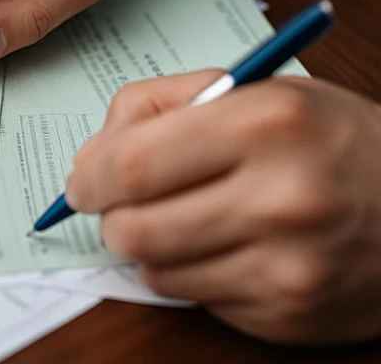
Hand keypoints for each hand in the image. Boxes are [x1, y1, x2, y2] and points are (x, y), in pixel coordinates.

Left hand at [66, 71, 380, 343]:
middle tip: (118, 200)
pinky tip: (221, 243)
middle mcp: (280, 199)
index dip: (89, 176)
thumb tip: (90, 158)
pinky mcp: (291, 317)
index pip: (132, 165)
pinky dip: (189, 270)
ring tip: (179, 215)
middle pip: (134, 229)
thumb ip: (156, 104)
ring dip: (148, 244)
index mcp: (263, 124)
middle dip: (108, 214)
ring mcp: (290, 268)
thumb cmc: (322, 134)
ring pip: (155, 270)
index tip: (81, 180)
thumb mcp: (247, 87)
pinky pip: (195, 298)